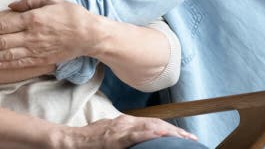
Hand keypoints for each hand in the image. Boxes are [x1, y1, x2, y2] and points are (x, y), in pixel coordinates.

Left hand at [0, 0, 95, 68]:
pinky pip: (19, 63)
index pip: (1, 26)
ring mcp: (35, 49)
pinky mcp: (41, 59)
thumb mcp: (51, 0)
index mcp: (32, 19)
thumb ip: (30, 1)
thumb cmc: (71, 14)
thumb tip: (11, 6)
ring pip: (6, 54)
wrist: (89, 35)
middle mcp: (31, 36)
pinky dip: (4, 65)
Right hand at [60, 114, 197, 147]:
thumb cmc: (90, 141)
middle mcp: (126, 122)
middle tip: (192, 137)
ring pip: (150, 127)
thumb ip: (125, 136)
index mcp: (126, 122)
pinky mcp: (116, 137)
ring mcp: (121, 128)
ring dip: (169, 132)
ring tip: (184, 138)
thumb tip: (138, 141)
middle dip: (175, 130)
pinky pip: (136, 135)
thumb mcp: (111, 135)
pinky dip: (150, 134)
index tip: (184, 134)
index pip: (153, 123)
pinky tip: (162, 135)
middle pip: (156, 123)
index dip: (170, 128)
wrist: (72, 141)